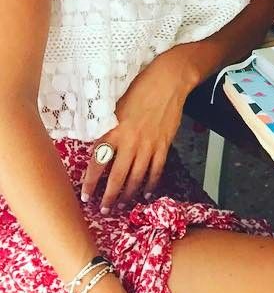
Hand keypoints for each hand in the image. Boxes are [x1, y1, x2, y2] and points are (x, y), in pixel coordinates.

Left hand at [81, 46, 198, 213]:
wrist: (168, 82)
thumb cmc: (140, 90)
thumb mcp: (115, 108)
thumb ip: (108, 129)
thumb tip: (101, 146)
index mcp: (114, 132)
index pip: (98, 163)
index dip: (91, 182)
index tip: (85, 195)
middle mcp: (131, 142)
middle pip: (118, 176)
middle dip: (109, 196)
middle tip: (104, 210)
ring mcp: (149, 145)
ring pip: (137, 176)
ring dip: (128, 194)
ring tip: (121, 206)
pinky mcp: (164, 144)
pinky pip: (157, 169)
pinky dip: (151, 183)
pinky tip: (146, 193)